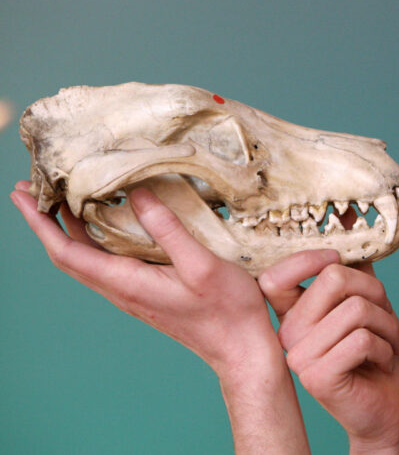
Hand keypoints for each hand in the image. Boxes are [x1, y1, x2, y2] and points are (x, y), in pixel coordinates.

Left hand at [10, 180, 309, 453]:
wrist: (239, 348)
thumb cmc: (226, 310)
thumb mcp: (201, 265)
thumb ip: (168, 230)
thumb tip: (137, 195)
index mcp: (127, 282)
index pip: (68, 252)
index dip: (40, 224)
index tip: (22, 195)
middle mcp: (122, 289)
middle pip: (70, 254)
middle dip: (46, 222)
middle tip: (33, 188)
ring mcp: (133, 292)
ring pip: (87, 258)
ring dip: (68, 228)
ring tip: (61, 199)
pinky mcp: (147, 290)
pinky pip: (108, 262)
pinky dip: (95, 237)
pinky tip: (106, 222)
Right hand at [259, 250, 398, 454]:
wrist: (386, 405)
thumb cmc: (375, 350)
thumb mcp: (367, 300)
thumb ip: (354, 263)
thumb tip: (348, 212)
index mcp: (293, 313)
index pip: (277, 274)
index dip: (307, 258)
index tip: (338, 257)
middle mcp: (287, 332)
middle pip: (334, 279)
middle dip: (374, 294)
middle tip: (381, 316)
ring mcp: (298, 355)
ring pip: (355, 309)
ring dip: (386, 324)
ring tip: (384, 343)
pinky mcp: (316, 376)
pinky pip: (361, 339)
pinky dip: (385, 348)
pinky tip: (381, 362)